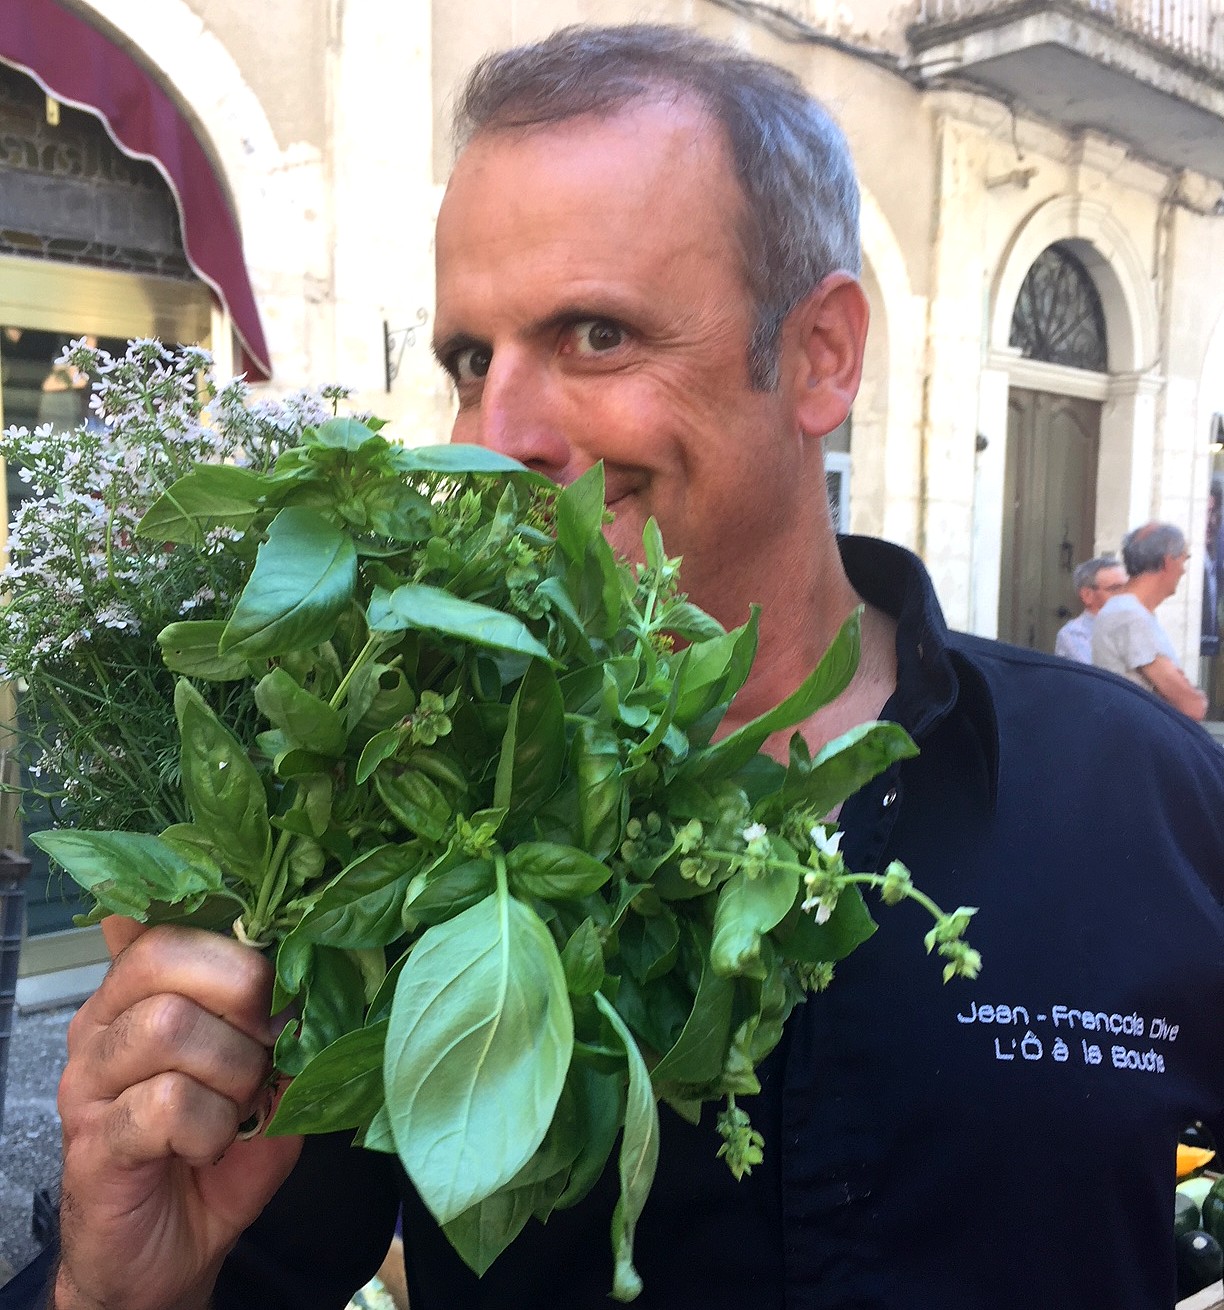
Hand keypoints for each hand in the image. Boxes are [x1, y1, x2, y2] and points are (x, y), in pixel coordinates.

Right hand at [53, 921, 302, 1309]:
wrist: (173, 1250)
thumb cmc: (221, 1148)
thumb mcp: (265, 1067)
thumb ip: (276, 1010)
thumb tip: (306, 953)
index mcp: (138, 993)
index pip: (174, 925)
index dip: (241, 947)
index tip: (281, 984)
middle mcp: (103, 1024)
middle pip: (167, 959)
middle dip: (244, 999)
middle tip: (267, 1049)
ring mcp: (89, 1082)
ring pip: (169, 1027)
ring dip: (232, 1070)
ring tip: (237, 1107)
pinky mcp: (93, 1141)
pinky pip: (166, 1102)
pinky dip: (210, 1126)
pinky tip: (210, 1146)